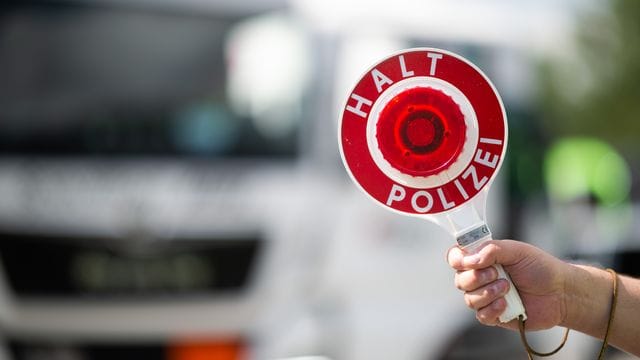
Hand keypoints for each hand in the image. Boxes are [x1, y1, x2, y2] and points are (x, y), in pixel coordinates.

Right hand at [447, 240, 568, 330]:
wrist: (561, 293)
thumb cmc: (540, 268)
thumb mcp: (517, 251)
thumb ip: (492, 250)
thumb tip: (471, 259)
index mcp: (482, 259)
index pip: (456, 258)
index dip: (458, 260)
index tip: (470, 261)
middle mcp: (480, 278)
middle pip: (459, 280)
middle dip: (476, 277)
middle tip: (497, 274)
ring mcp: (486, 297)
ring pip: (469, 299)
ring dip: (487, 293)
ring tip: (507, 288)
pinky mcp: (494, 315)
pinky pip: (481, 315)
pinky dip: (492, 309)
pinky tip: (506, 304)